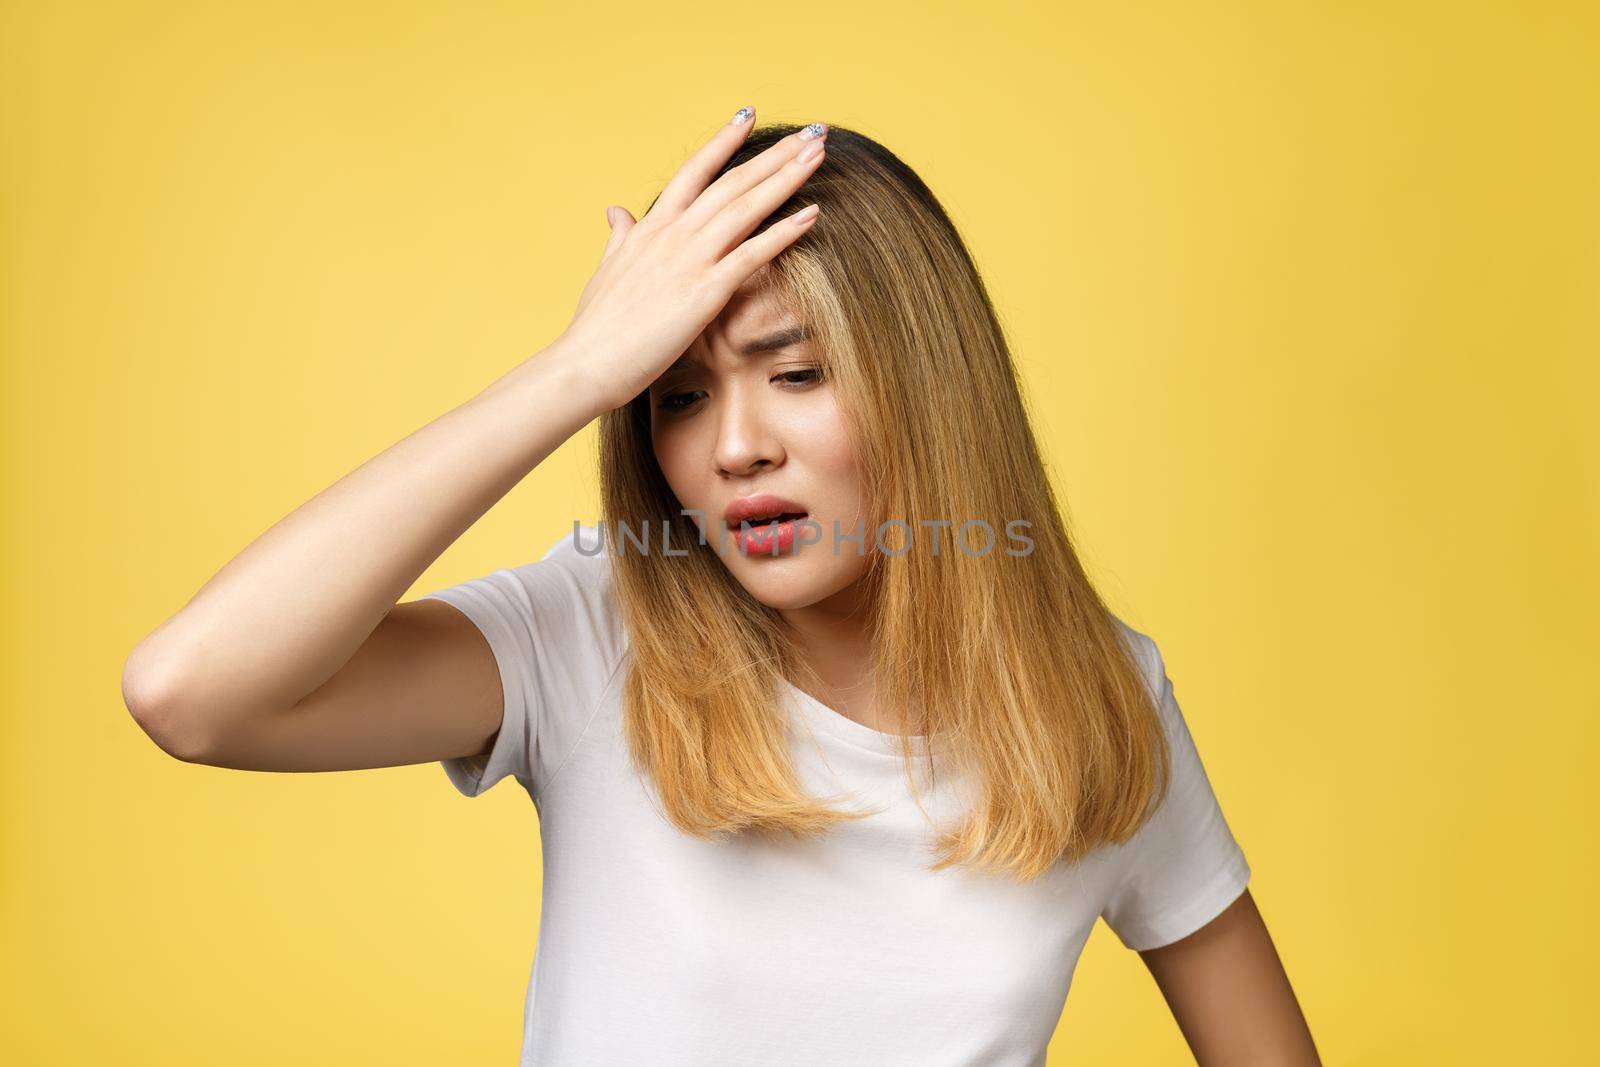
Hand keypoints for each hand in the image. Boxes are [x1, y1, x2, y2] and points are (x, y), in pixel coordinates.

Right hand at [554, 109, 826, 410]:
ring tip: (818, 153)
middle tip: (811, 131)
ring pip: (747, 207)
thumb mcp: (607, 270)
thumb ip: (619, 237)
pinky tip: (813, 214)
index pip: (694, 171)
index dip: (723, 141)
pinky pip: (753, 254)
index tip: (749, 114)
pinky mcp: (704, 292)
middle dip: (775, 153)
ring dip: (786, 177)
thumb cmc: (595, 328)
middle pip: (732, 181)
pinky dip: (785, 232)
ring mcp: (689, 260)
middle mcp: (672, 234)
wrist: (584, 365)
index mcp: (650, 228)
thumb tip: (616, 210)